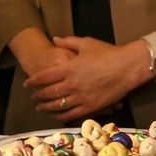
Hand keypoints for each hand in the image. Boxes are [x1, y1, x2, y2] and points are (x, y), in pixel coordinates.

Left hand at [24, 35, 148, 121]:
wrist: (129, 67)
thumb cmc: (108, 53)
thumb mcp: (86, 43)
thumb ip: (68, 42)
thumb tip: (54, 39)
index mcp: (68, 68)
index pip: (44, 77)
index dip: (33, 81)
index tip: (27, 84)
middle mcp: (72, 84)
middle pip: (49, 93)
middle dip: (38, 96)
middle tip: (32, 98)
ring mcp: (82, 97)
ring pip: (59, 105)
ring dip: (47, 108)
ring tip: (40, 108)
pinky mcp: (92, 106)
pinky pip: (73, 114)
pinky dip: (62, 116)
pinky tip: (57, 116)